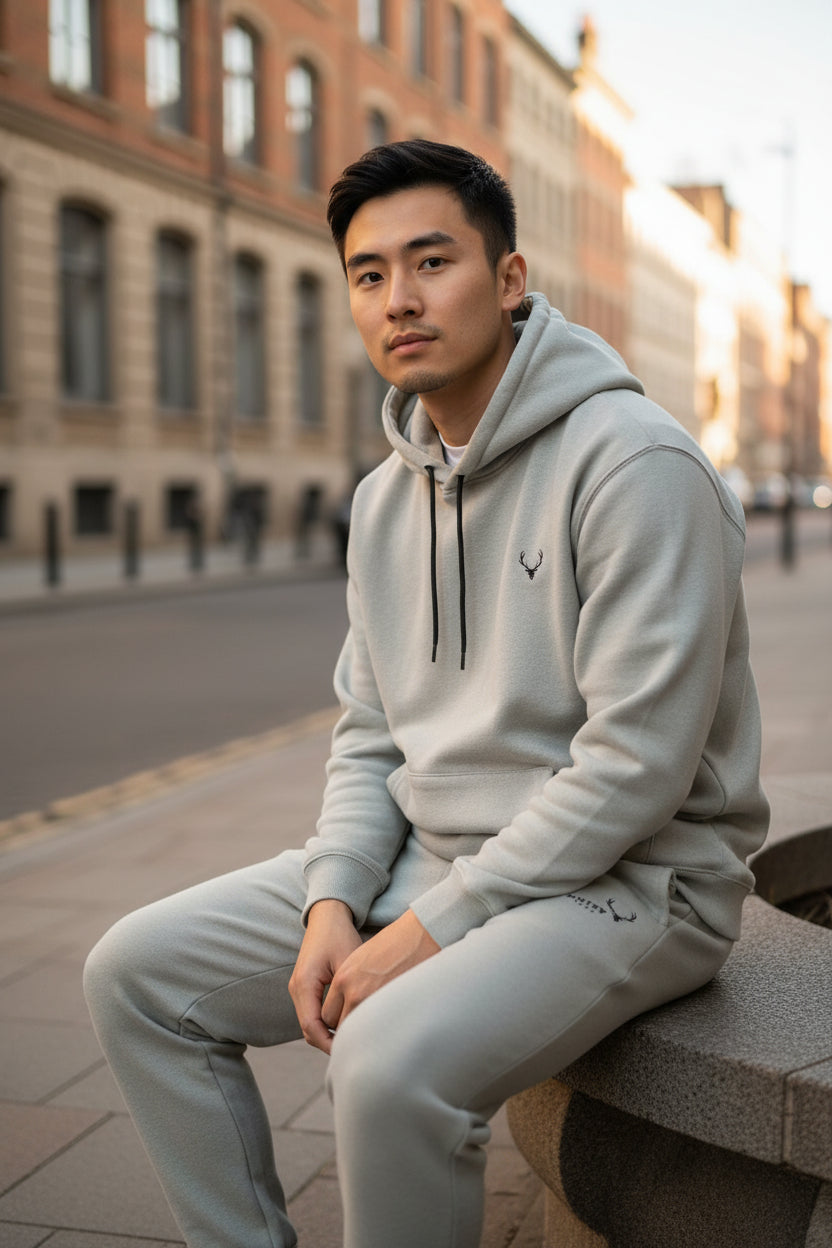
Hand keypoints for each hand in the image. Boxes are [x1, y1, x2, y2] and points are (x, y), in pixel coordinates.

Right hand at [289, 900, 361, 1054]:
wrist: (328, 916)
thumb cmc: (341, 935)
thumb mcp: (348, 963)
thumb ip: (348, 993)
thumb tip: (357, 1023)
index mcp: (304, 984)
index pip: (311, 1027)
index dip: (329, 1044)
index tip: (350, 1051)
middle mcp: (296, 988)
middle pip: (308, 1030)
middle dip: (329, 1043)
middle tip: (355, 1050)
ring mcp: (298, 988)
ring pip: (309, 1024)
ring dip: (327, 1034)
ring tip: (353, 1040)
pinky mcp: (305, 987)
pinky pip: (311, 1014)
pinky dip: (325, 1024)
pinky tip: (346, 1024)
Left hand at [321, 909, 439, 1033]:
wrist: (418, 935)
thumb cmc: (394, 943)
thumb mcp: (362, 957)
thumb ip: (350, 982)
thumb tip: (348, 1002)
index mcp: (343, 978)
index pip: (327, 1014)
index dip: (337, 1019)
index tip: (345, 1020)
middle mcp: (353, 992)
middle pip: (337, 1026)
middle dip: (345, 1030)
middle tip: (357, 1028)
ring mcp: (372, 1001)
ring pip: (355, 1032)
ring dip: (361, 1033)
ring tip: (371, 1030)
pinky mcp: (390, 1007)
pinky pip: (376, 1030)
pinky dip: (378, 1032)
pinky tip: (386, 1027)